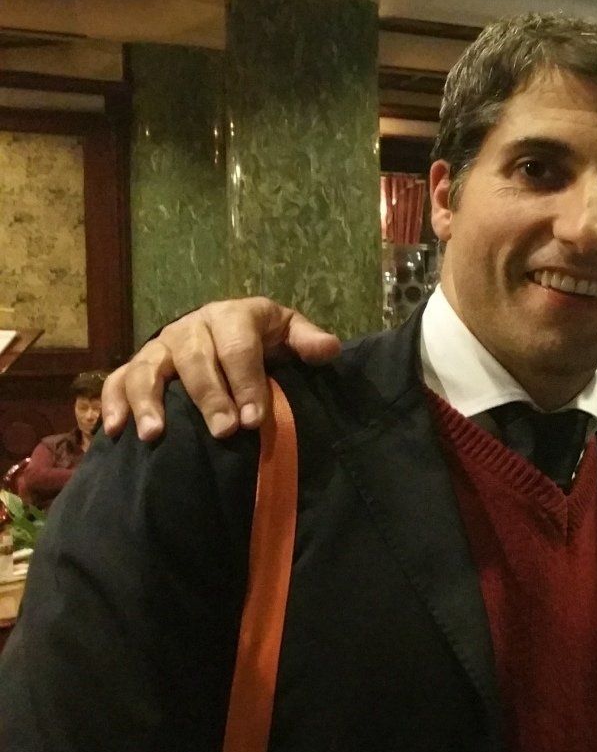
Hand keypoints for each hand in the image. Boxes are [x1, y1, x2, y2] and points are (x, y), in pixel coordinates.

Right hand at [102, 297, 341, 441]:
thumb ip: (307, 341)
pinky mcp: (139, 365)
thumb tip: (328, 349)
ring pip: (149, 369)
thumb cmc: (265, 339)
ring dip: (149, 401)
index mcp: (233, 316)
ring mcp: (162, 346)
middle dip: (209, 396)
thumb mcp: (289, 333)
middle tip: (223, 431)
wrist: (229, 331)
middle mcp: (193, 326)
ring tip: (155, 435)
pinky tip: (115, 431)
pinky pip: (118, 380)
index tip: (255, 418)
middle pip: (195, 358)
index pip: (239, 345)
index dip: (246, 380)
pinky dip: (113, 403)